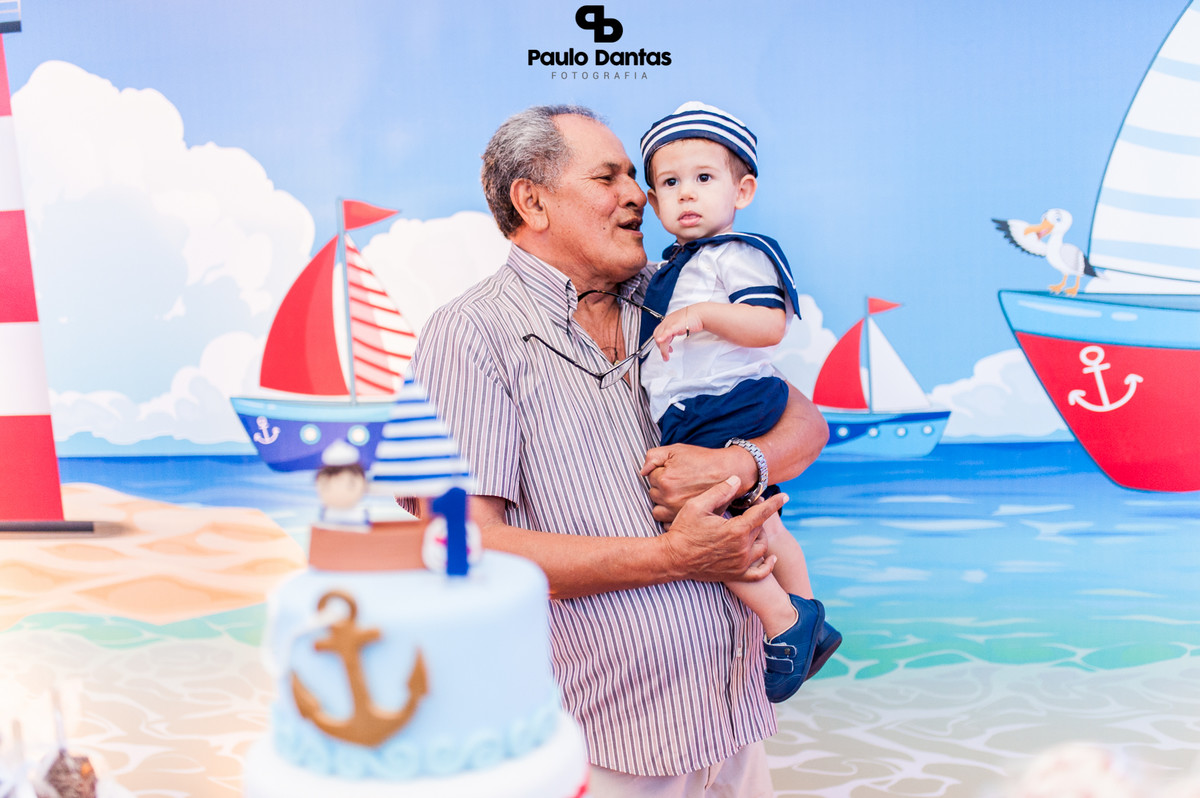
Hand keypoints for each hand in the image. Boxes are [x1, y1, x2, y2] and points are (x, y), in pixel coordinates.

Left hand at [642, 443, 756, 524]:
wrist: (728, 473)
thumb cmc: (703, 460)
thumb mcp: (676, 450)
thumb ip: (653, 456)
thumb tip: (642, 471)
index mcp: (665, 479)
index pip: (650, 477)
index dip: (662, 472)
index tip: (676, 471)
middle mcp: (669, 497)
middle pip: (653, 494)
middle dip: (663, 488)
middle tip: (680, 482)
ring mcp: (676, 511)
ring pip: (657, 510)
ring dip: (664, 504)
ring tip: (679, 495)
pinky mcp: (684, 520)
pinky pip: (666, 523)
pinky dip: (671, 517)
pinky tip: (680, 508)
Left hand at [653, 306, 694, 360]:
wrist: (700, 314)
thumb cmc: (693, 318)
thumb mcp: (680, 325)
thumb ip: (674, 330)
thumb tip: (672, 337)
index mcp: (668, 321)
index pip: (658, 332)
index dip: (659, 342)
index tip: (664, 348)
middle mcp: (667, 321)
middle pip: (657, 336)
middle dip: (660, 347)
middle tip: (665, 354)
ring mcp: (671, 323)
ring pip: (661, 338)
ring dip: (663, 349)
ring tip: (666, 356)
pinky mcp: (676, 325)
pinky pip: (667, 332)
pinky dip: (663, 337)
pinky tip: (660, 341)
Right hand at [660, 475, 787, 582]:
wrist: (673, 559)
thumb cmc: (683, 530)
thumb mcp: (697, 506)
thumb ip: (720, 492)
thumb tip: (737, 479)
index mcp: (736, 530)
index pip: (762, 513)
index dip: (774, 502)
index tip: (785, 496)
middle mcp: (742, 548)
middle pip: (760, 529)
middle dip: (758, 517)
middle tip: (750, 509)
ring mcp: (740, 564)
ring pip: (762, 547)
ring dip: (760, 536)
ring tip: (751, 528)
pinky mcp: (736, 574)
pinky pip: (760, 573)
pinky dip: (767, 565)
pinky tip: (770, 558)